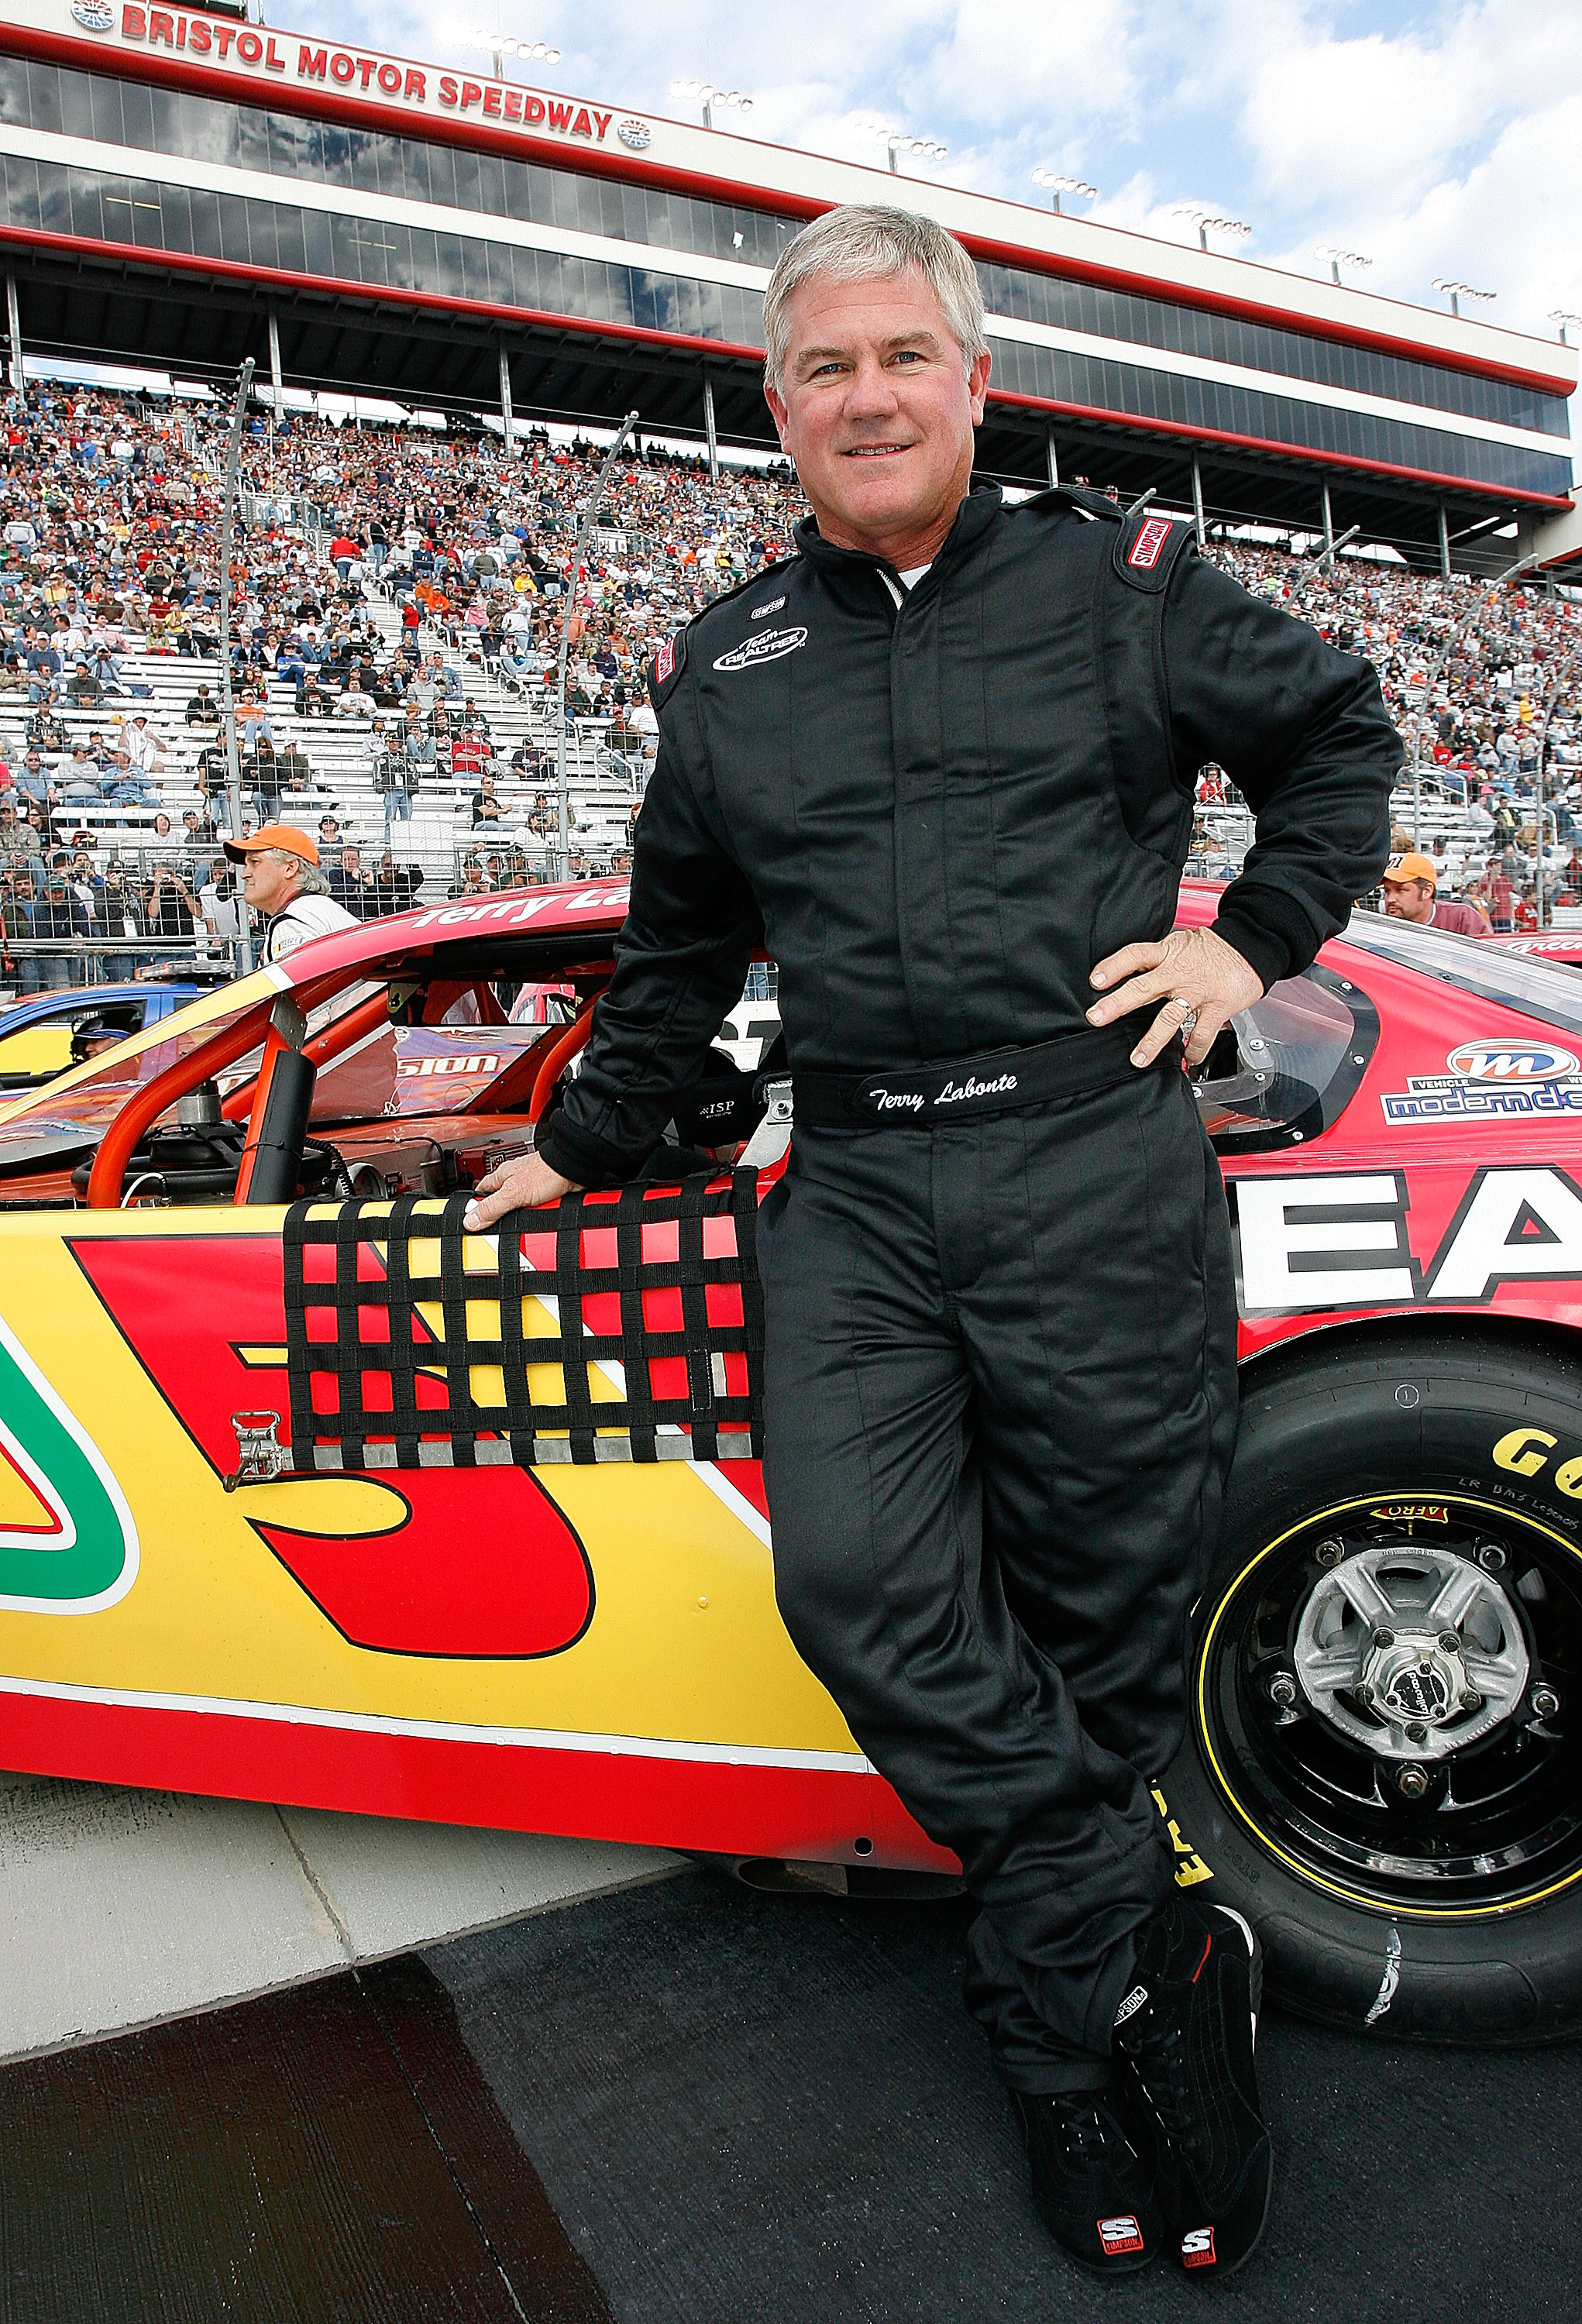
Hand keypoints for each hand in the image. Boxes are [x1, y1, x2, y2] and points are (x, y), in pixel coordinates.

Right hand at [463, 1150, 578, 1231]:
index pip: (479, 1195)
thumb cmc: (547, 1171)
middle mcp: (514, 1183)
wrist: (575, 1170)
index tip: (473, 1224)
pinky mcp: (543, 1198)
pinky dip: (537, 1218)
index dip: (474, 1209)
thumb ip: (491, 1207)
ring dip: (522, 1220)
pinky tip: (538, 1222)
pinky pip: (535, 1214)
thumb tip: (470, 1220)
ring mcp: (529, 1191)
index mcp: (501, 1178)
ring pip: (518, 1212)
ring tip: (525, 1225)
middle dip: (502, 1219)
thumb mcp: (513, 1193)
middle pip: (499, 1207)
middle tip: (503, 1230)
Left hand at [1087, 924, 1263, 1068]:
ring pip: (1170, 1018)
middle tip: (1097, 1018)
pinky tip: (1187, 1060)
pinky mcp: (1218, 1008)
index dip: (1114, 966)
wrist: (1250, 946)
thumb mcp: (1179, 943)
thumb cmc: (1211, 949)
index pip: (1135, 955)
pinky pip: (1202, 1034)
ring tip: (1138, 1058)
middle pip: (1143, 987)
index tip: (1095, 981)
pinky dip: (1194, 1050)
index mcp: (1167, 953)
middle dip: (1117, 1004)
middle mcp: (1178, 972)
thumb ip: (1155, 959)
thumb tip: (1126, 973)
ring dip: (1152, 1041)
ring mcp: (1197, 992)